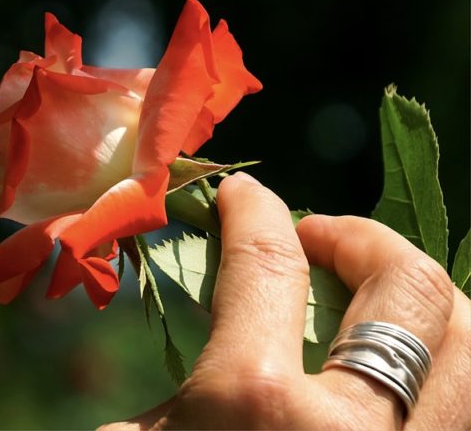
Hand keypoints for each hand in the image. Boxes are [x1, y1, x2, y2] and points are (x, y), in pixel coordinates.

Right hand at [101, 172, 470, 429]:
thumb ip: (164, 369)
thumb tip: (183, 285)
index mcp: (256, 403)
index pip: (268, 264)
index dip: (254, 211)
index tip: (243, 196)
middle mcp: (354, 427)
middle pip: (407, 285)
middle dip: (359, 238)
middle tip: (314, 240)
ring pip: (469, 338)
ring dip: (419, 295)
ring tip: (367, 295)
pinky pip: (468, 394)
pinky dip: (445, 355)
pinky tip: (397, 356)